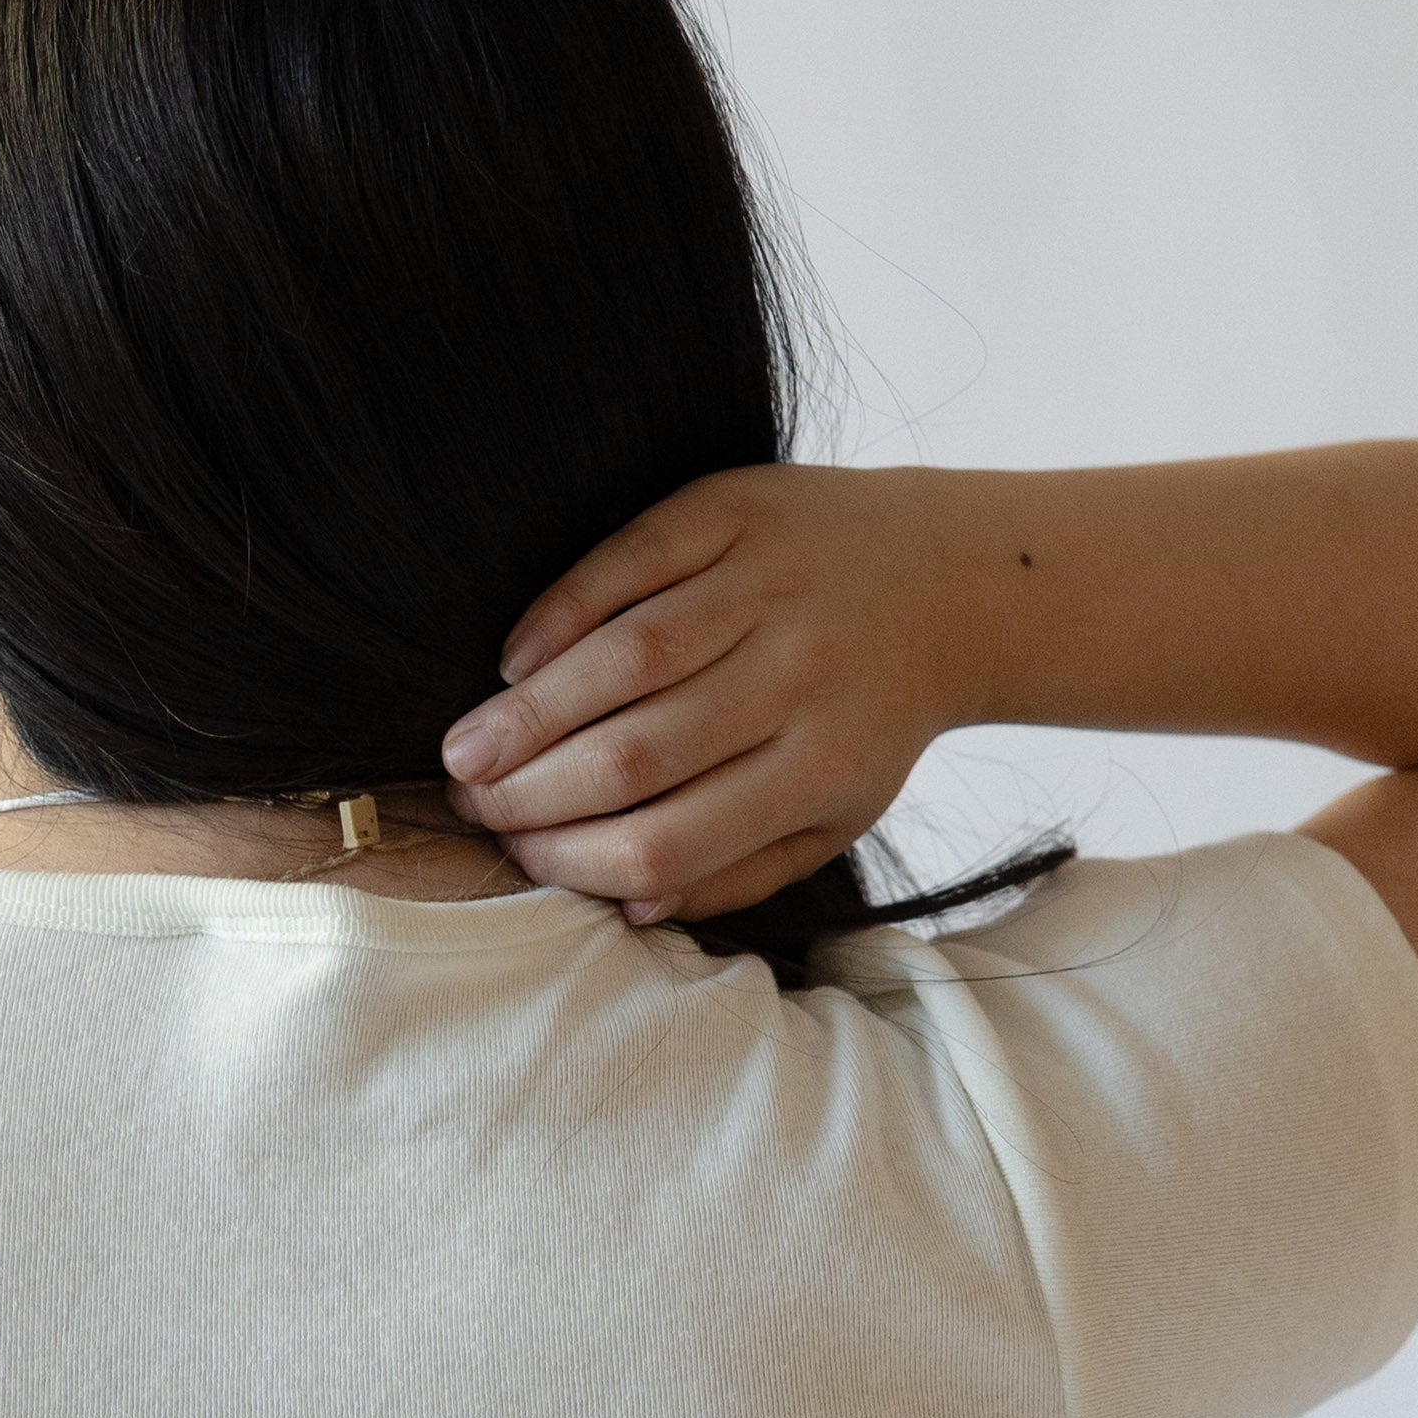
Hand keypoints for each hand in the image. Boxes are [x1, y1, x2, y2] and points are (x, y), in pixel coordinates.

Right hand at [439, 467, 956, 921]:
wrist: (949, 581)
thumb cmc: (868, 716)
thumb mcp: (834, 816)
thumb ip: (740, 873)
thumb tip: (628, 905)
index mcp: (820, 769)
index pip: (670, 839)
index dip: (576, 858)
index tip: (518, 856)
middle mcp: (798, 678)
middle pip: (636, 755)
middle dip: (533, 792)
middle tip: (473, 805)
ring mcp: (769, 587)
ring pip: (624, 661)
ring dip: (529, 713)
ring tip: (468, 749)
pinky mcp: (739, 512)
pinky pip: (630, 563)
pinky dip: (560, 614)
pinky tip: (515, 661)